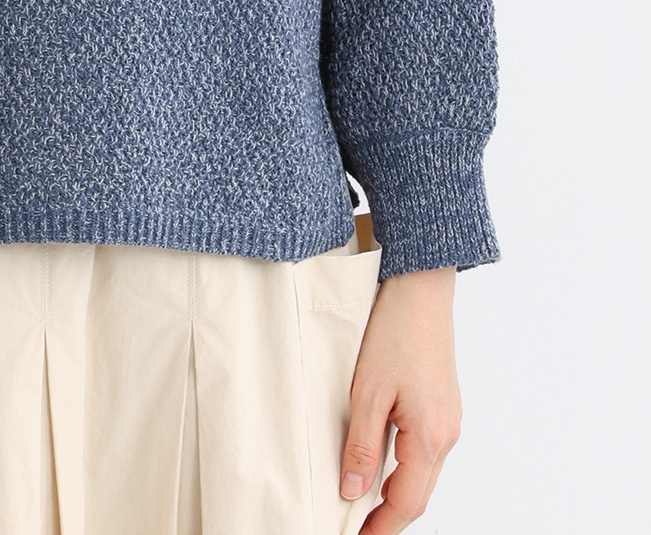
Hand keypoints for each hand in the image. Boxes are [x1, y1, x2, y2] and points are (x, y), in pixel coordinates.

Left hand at [341, 265, 461, 533]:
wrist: (422, 290)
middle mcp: (447, 434)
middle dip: (389, 517)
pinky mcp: (443, 405)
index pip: (406, 503)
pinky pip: (425, 451)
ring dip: (396, 493)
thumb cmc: (395, 333)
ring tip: (362, 504)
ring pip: (422, 473)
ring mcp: (449, 420)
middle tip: (357, 529)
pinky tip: (381, 464)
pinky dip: (404, 468)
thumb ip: (361, 445)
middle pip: (418, 494)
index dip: (381, 528)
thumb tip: (352, 492)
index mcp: (430, 437)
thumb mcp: (367, 392)